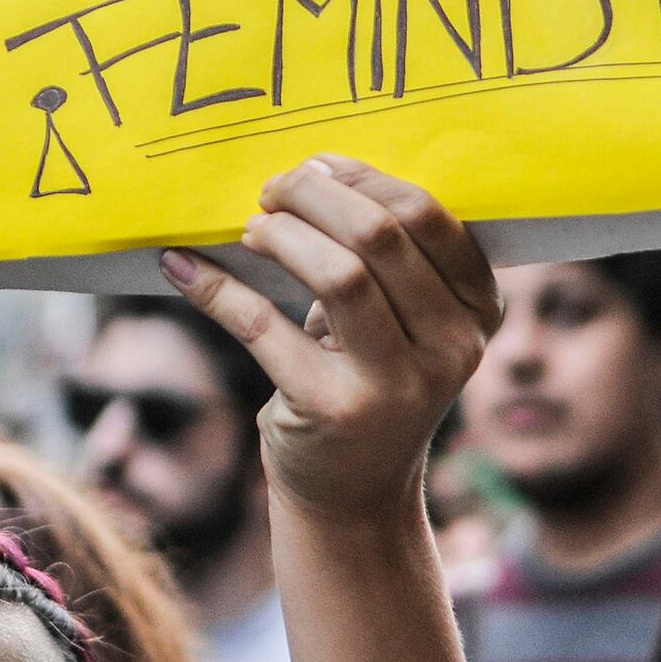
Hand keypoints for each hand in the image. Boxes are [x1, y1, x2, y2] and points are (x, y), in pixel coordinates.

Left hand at [162, 156, 501, 521]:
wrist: (355, 494)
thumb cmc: (372, 380)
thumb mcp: (406, 323)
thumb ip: (387, 258)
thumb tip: (310, 169)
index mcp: (478, 310)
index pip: (428, 215)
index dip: (363, 177)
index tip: (316, 166)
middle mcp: (451, 347)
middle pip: (381, 235)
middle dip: (314, 195)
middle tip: (272, 190)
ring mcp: (395, 384)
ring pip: (337, 275)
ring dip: (279, 235)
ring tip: (251, 230)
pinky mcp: (332, 410)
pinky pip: (263, 325)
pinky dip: (216, 288)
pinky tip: (182, 267)